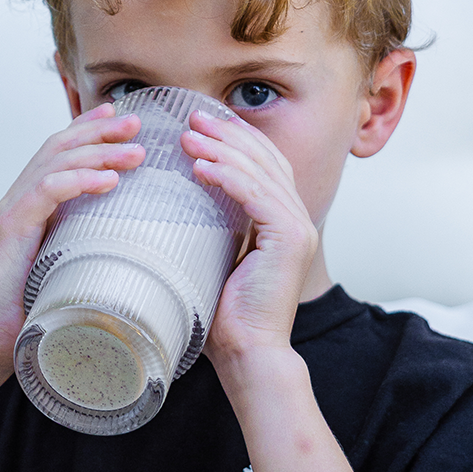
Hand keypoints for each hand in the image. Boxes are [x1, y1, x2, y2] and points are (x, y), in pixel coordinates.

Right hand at [0, 105, 144, 377]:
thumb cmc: (31, 310)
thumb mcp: (68, 268)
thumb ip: (89, 246)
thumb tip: (134, 244)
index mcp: (32, 203)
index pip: (61, 152)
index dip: (90, 129)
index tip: (125, 119)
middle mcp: (20, 198)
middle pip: (60, 146)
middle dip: (100, 130)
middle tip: (137, 122)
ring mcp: (13, 209)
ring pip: (57, 162)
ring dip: (99, 152)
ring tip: (136, 152)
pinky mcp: (11, 227)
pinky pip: (48, 190)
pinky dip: (80, 180)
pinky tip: (109, 181)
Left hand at [181, 109, 319, 361]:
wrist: (247, 354)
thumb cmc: (224, 317)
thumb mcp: (213, 260)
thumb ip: (210, 229)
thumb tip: (175, 204)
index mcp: (281, 222)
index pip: (263, 165)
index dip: (234, 140)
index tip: (198, 125)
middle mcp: (296, 219)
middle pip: (265, 159)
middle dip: (228, 134)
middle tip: (192, 117)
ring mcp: (298, 228)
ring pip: (260, 172)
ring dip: (222, 150)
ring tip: (187, 137)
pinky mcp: (290, 239)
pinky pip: (256, 195)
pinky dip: (227, 177)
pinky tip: (199, 167)